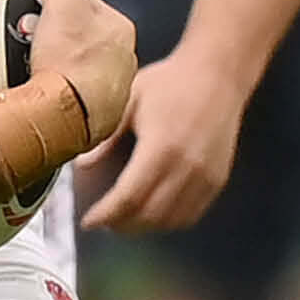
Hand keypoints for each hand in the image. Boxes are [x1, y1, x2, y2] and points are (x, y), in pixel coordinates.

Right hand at [27, 0, 140, 146]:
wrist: (60, 114)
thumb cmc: (66, 59)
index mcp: (122, 29)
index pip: (90, 6)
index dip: (62, 7)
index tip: (45, 15)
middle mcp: (125, 61)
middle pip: (85, 39)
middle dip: (61, 39)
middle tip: (38, 43)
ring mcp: (114, 92)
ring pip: (80, 70)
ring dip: (61, 68)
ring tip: (38, 70)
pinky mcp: (98, 118)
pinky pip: (76, 98)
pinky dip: (62, 94)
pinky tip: (48, 93)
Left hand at [79, 44, 250, 230]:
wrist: (218, 73)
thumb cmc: (171, 82)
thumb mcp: (130, 101)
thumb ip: (106, 137)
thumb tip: (81, 166)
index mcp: (160, 147)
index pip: (128, 197)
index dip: (106, 214)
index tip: (88, 221)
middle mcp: (186, 167)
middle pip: (149, 215)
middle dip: (121, 224)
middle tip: (103, 221)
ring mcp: (205, 176)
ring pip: (171, 220)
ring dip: (145, 226)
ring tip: (124, 220)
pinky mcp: (218, 179)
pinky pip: (191, 214)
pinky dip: (169, 221)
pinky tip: (153, 214)